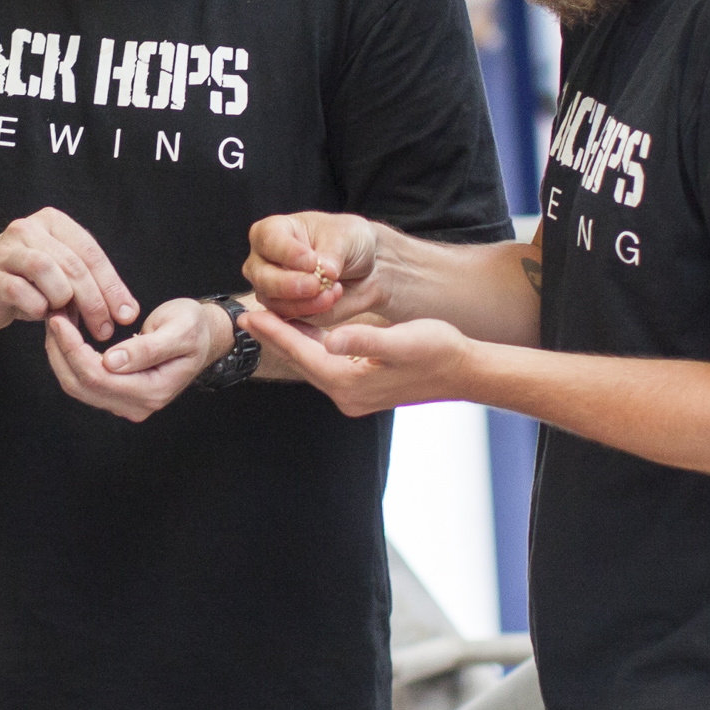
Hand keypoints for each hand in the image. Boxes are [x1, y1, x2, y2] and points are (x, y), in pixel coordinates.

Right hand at [0, 208, 137, 341]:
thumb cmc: (24, 284)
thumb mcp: (61, 278)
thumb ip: (91, 286)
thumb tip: (128, 311)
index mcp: (51, 222)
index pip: (90, 251)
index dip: (112, 285)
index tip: (127, 314)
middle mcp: (27, 229)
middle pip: (72, 263)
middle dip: (94, 300)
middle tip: (105, 328)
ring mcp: (6, 251)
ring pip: (47, 270)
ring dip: (63, 299)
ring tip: (67, 318)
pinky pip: (21, 291)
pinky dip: (37, 307)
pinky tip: (40, 315)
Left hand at [43, 297, 228, 422]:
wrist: (204, 336)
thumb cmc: (195, 329)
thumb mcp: (179, 331)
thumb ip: (147, 349)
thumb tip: (112, 362)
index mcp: (153, 391)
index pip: (99, 377)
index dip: (73, 349)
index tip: (59, 320)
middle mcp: (137, 405)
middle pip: (81, 386)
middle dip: (60, 352)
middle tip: (51, 317)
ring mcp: (126, 403)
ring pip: (77, 386)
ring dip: (61, 356)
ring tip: (56, 324)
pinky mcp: (118, 393)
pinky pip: (84, 382)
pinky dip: (70, 359)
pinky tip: (66, 336)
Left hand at [239, 305, 470, 417]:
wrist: (464, 371)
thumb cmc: (438, 351)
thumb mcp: (402, 340)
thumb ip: (363, 340)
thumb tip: (331, 340)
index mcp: (351, 383)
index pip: (303, 353)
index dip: (276, 332)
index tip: (251, 314)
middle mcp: (347, 394)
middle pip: (301, 362)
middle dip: (274, 337)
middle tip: (245, 315)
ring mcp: (354, 394)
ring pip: (312, 364)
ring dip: (290, 342)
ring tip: (265, 321)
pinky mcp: (362, 388)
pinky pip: (326, 366)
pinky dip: (310, 348)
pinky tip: (301, 332)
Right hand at [246, 212, 383, 325]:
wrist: (367, 268)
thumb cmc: (349, 241)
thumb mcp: (346, 236)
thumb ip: (331, 253)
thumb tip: (325, 271)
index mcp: (274, 230)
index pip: (268, 240)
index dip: (288, 253)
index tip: (313, 261)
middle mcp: (265, 260)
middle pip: (262, 276)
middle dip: (289, 284)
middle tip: (316, 284)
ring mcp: (272, 288)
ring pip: (273, 302)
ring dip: (304, 302)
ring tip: (333, 291)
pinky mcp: (286, 311)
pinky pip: (288, 319)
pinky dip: (311, 312)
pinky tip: (331, 299)